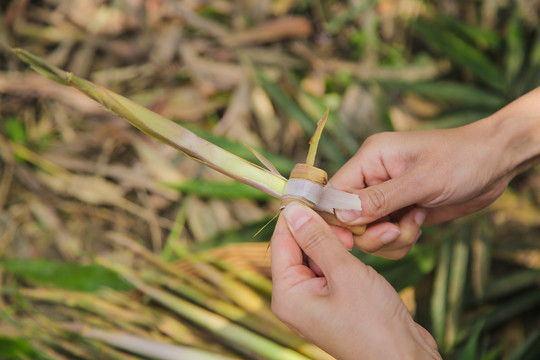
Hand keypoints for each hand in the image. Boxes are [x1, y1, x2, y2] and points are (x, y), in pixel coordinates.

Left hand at [271, 202, 440, 359]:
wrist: (403, 359)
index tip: (308, 190)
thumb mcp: (345, 274)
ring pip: (314, 256)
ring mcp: (313, 301)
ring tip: (353, 234)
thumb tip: (295, 210)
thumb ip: (319, 239)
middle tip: (341, 217)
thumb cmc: (374, 324)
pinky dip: (340, 256)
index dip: (294, 215)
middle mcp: (295, 299)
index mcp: (288, 295)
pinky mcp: (332, 301)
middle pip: (296, 248)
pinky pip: (328, 269)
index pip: (281, 242)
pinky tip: (356, 248)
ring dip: (332, 241)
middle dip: (317, 229)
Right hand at [330, 87, 539, 258]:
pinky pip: (386, 237)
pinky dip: (400, 240)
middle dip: (372, 233)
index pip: (334, 193)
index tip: (351, 241)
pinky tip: (419, 224)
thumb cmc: (461, 160)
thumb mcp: (421, 181)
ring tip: (415, 224)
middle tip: (397, 230)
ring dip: (391, 238)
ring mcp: (385, 196)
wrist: (496, 163)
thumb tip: (341, 216)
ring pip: (367, 232)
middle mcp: (372, 177)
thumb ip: (379, 199)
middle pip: (348, 218)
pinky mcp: (399, 211)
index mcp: (370, 159)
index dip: (336, 219)